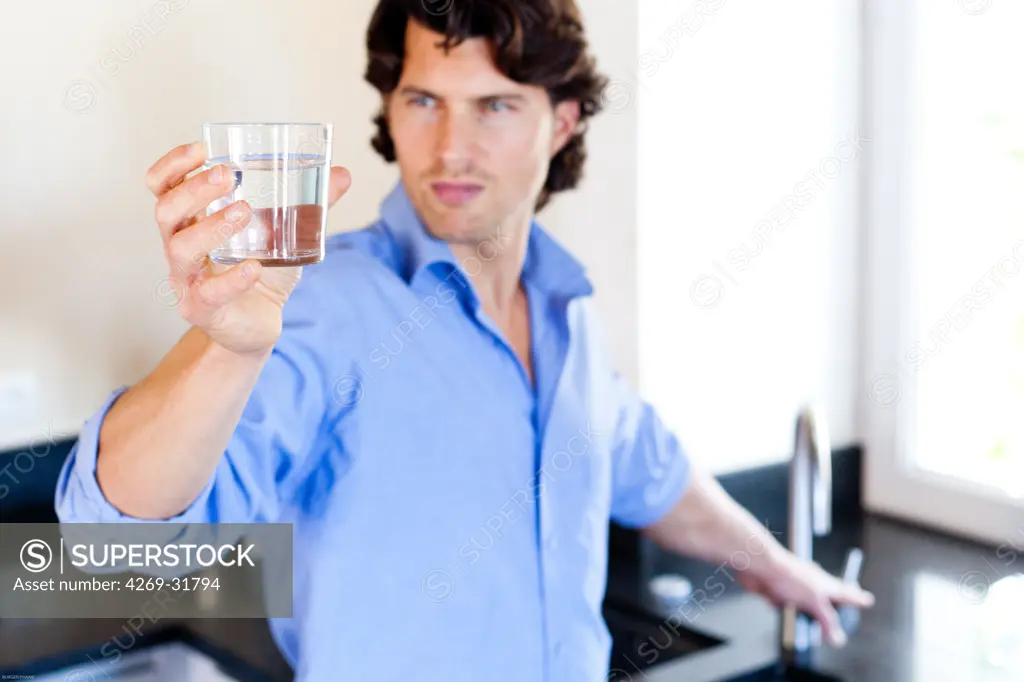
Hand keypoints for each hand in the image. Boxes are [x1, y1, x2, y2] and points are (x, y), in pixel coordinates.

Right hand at [145, 142, 351, 354]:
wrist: (260, 322)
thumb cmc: (261, 269)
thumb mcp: (284, 231)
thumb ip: (309, 204)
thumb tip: (342, 174)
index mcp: (190, 220)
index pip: (162, 186)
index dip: (174, 164)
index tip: (202, 148)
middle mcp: (179, 246)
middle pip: (166, 211)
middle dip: (193, 188)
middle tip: (227, 174)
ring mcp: (187, 280)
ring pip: (180, 248)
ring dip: (212, 226)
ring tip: (245, 212)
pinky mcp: (201, 309)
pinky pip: (209, 293)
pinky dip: (232, 279)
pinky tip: (254, 267)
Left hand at [737, 548, 874, 646]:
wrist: (759, 565)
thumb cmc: (789, 575)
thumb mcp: (814, 602)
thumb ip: (827, 621)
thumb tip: (838, 638)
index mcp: (827, 585)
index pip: (847, 593)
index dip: (858, 598)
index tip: (868, 600)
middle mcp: (813, 585)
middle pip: (825, 602)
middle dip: (828, 613)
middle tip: (837, 621)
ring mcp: (796, 588)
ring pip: (802, 606)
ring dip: (799, 613)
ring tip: (798, 615)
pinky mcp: (778, 591)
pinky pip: (783, 606)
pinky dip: (779, 605)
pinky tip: (774, 600)